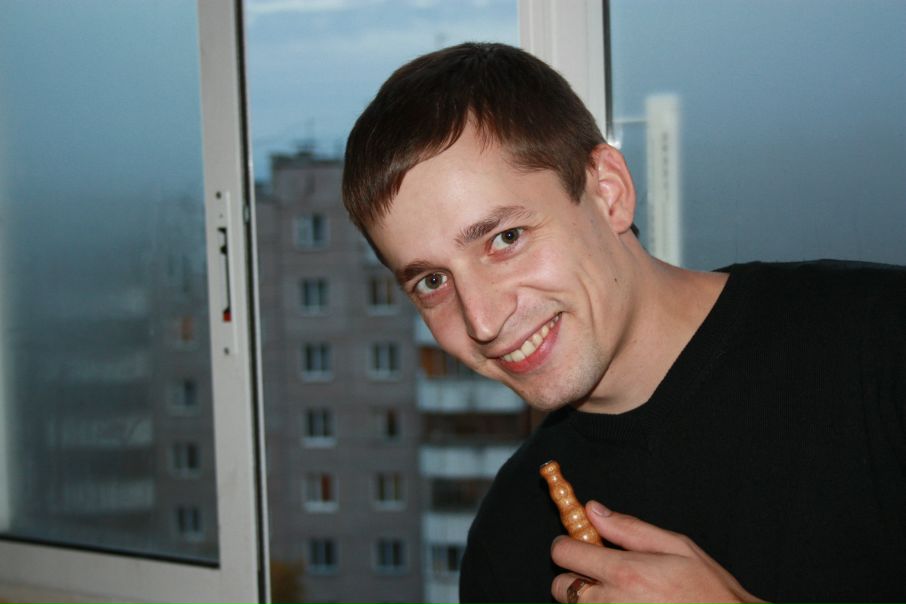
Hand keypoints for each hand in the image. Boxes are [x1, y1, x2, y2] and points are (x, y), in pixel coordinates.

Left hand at [551, 501, 765, 602]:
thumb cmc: (709, 591)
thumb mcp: (676, 547)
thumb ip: (629, 528)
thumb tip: (594, 510)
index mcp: (625, 572)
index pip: (563, 554)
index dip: (568, 546)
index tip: (580, 546)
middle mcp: (612, 603)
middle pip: (560, 587)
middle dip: (575, 577)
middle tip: (602, 575)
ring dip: (588, 601)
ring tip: (621, 596)